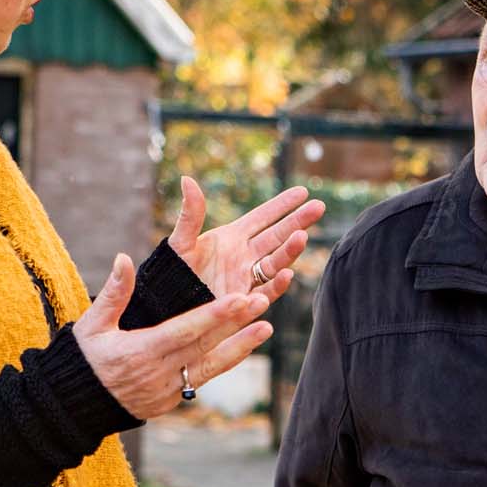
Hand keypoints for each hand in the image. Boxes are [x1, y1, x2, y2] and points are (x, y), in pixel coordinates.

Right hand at [75, 252, 274, 420]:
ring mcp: (167, 390)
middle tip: (262, 301)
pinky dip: (226, 361)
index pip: (183, 331)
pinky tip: (246, 344)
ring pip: (211, 366)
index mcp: (138, 351)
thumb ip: (113, 294)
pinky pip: (204, 378)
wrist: (76, 406)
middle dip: (235, 324)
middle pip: (204, 346)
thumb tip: (124, 259)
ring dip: (240, 346)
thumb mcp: (91, 325)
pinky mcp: (172, 400)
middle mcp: (157, 373)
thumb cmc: (83, 358)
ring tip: (266, 326)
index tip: (238, 298)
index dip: (212, 315)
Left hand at [170, 177, 325, 302]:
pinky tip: (287, 274)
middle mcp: (244, 257)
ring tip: (302, 236)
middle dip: (299, 221)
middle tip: (319, 206)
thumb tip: (186, 179)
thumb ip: (190, 214)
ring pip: (277, 262)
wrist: (167, 307)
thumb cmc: (170, 275)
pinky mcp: (245, 302)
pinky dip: (277, 284)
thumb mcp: (180, 242)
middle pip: (278, 236)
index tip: (303, 191)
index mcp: (231, 238)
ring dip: (290, 250)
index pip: (263, 217)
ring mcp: (247, 279)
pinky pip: (266, 291)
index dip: (282, 205)